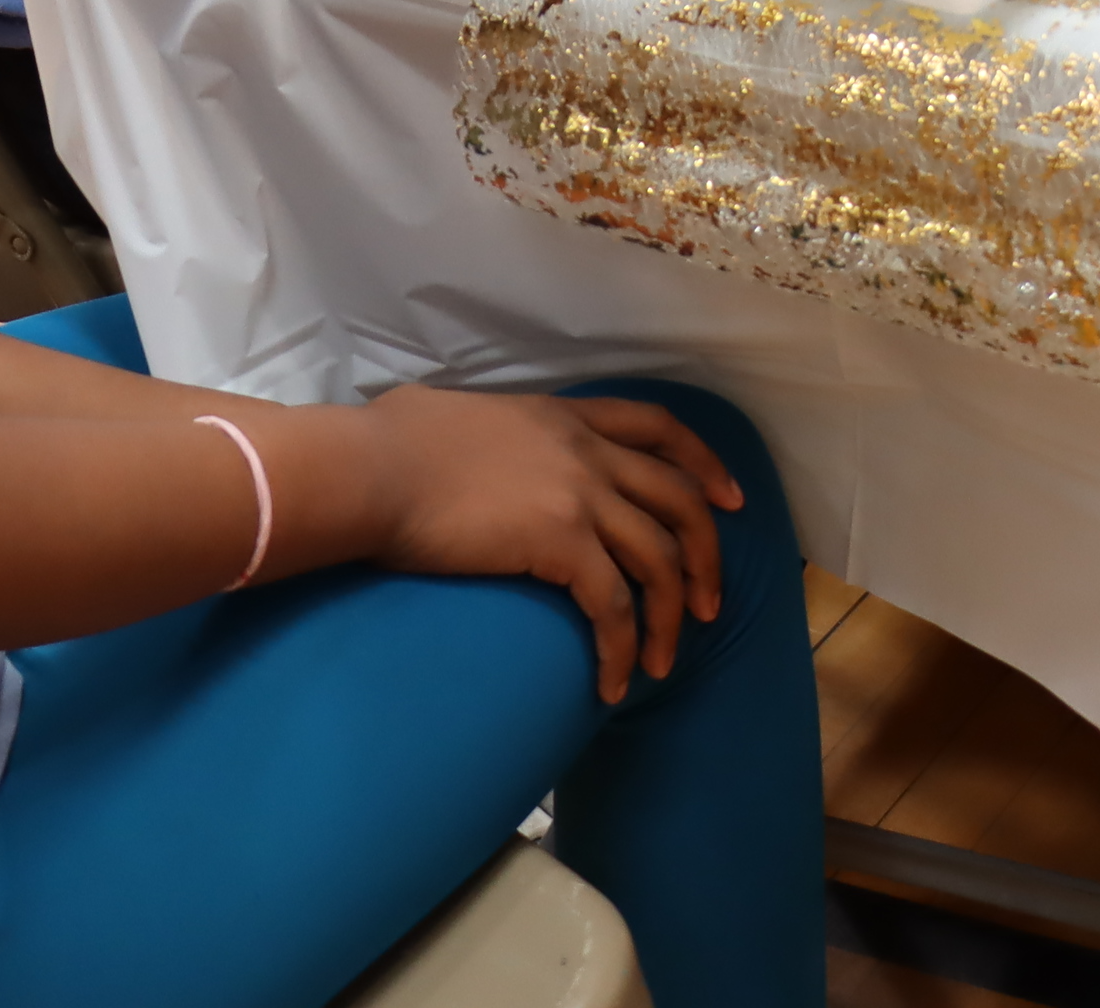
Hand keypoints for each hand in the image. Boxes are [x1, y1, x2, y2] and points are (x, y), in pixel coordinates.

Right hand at [352, 387, 740, 701]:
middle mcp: (586, 451)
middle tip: (706, 605)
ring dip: (669, 618)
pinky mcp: (561, 542)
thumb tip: (457, 446)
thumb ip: (485, 433)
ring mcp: (580, 494)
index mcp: (564, 417)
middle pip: (680, 501)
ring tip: (661, 665)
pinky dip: (622, 648)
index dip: (703, 464)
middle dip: (707, 556)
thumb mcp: (456, 417)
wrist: (371, 470)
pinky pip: (615, 606)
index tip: (729, 500)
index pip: (658, 427)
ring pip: (660, 560)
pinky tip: (610, 683)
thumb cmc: (387, 443)